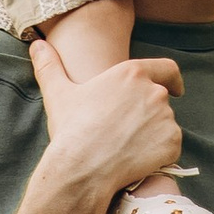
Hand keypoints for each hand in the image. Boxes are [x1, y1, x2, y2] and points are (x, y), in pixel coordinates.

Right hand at [27, 40, 186, 205]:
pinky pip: (170, 146)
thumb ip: (50, 66)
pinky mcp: (172, 142)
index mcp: (132, 73)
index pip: (166, 69)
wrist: (82, 168)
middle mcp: (154, 91)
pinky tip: (137, 160)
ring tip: (127, 147)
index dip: (172, 79)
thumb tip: (36, 45)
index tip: (176, 88)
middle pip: (162, 100)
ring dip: (154, 133)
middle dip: (150, 113)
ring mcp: (166, 117)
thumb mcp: (58, 94)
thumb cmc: (71, 130)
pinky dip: (160, 153)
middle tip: (129, 131)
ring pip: (166, 124)